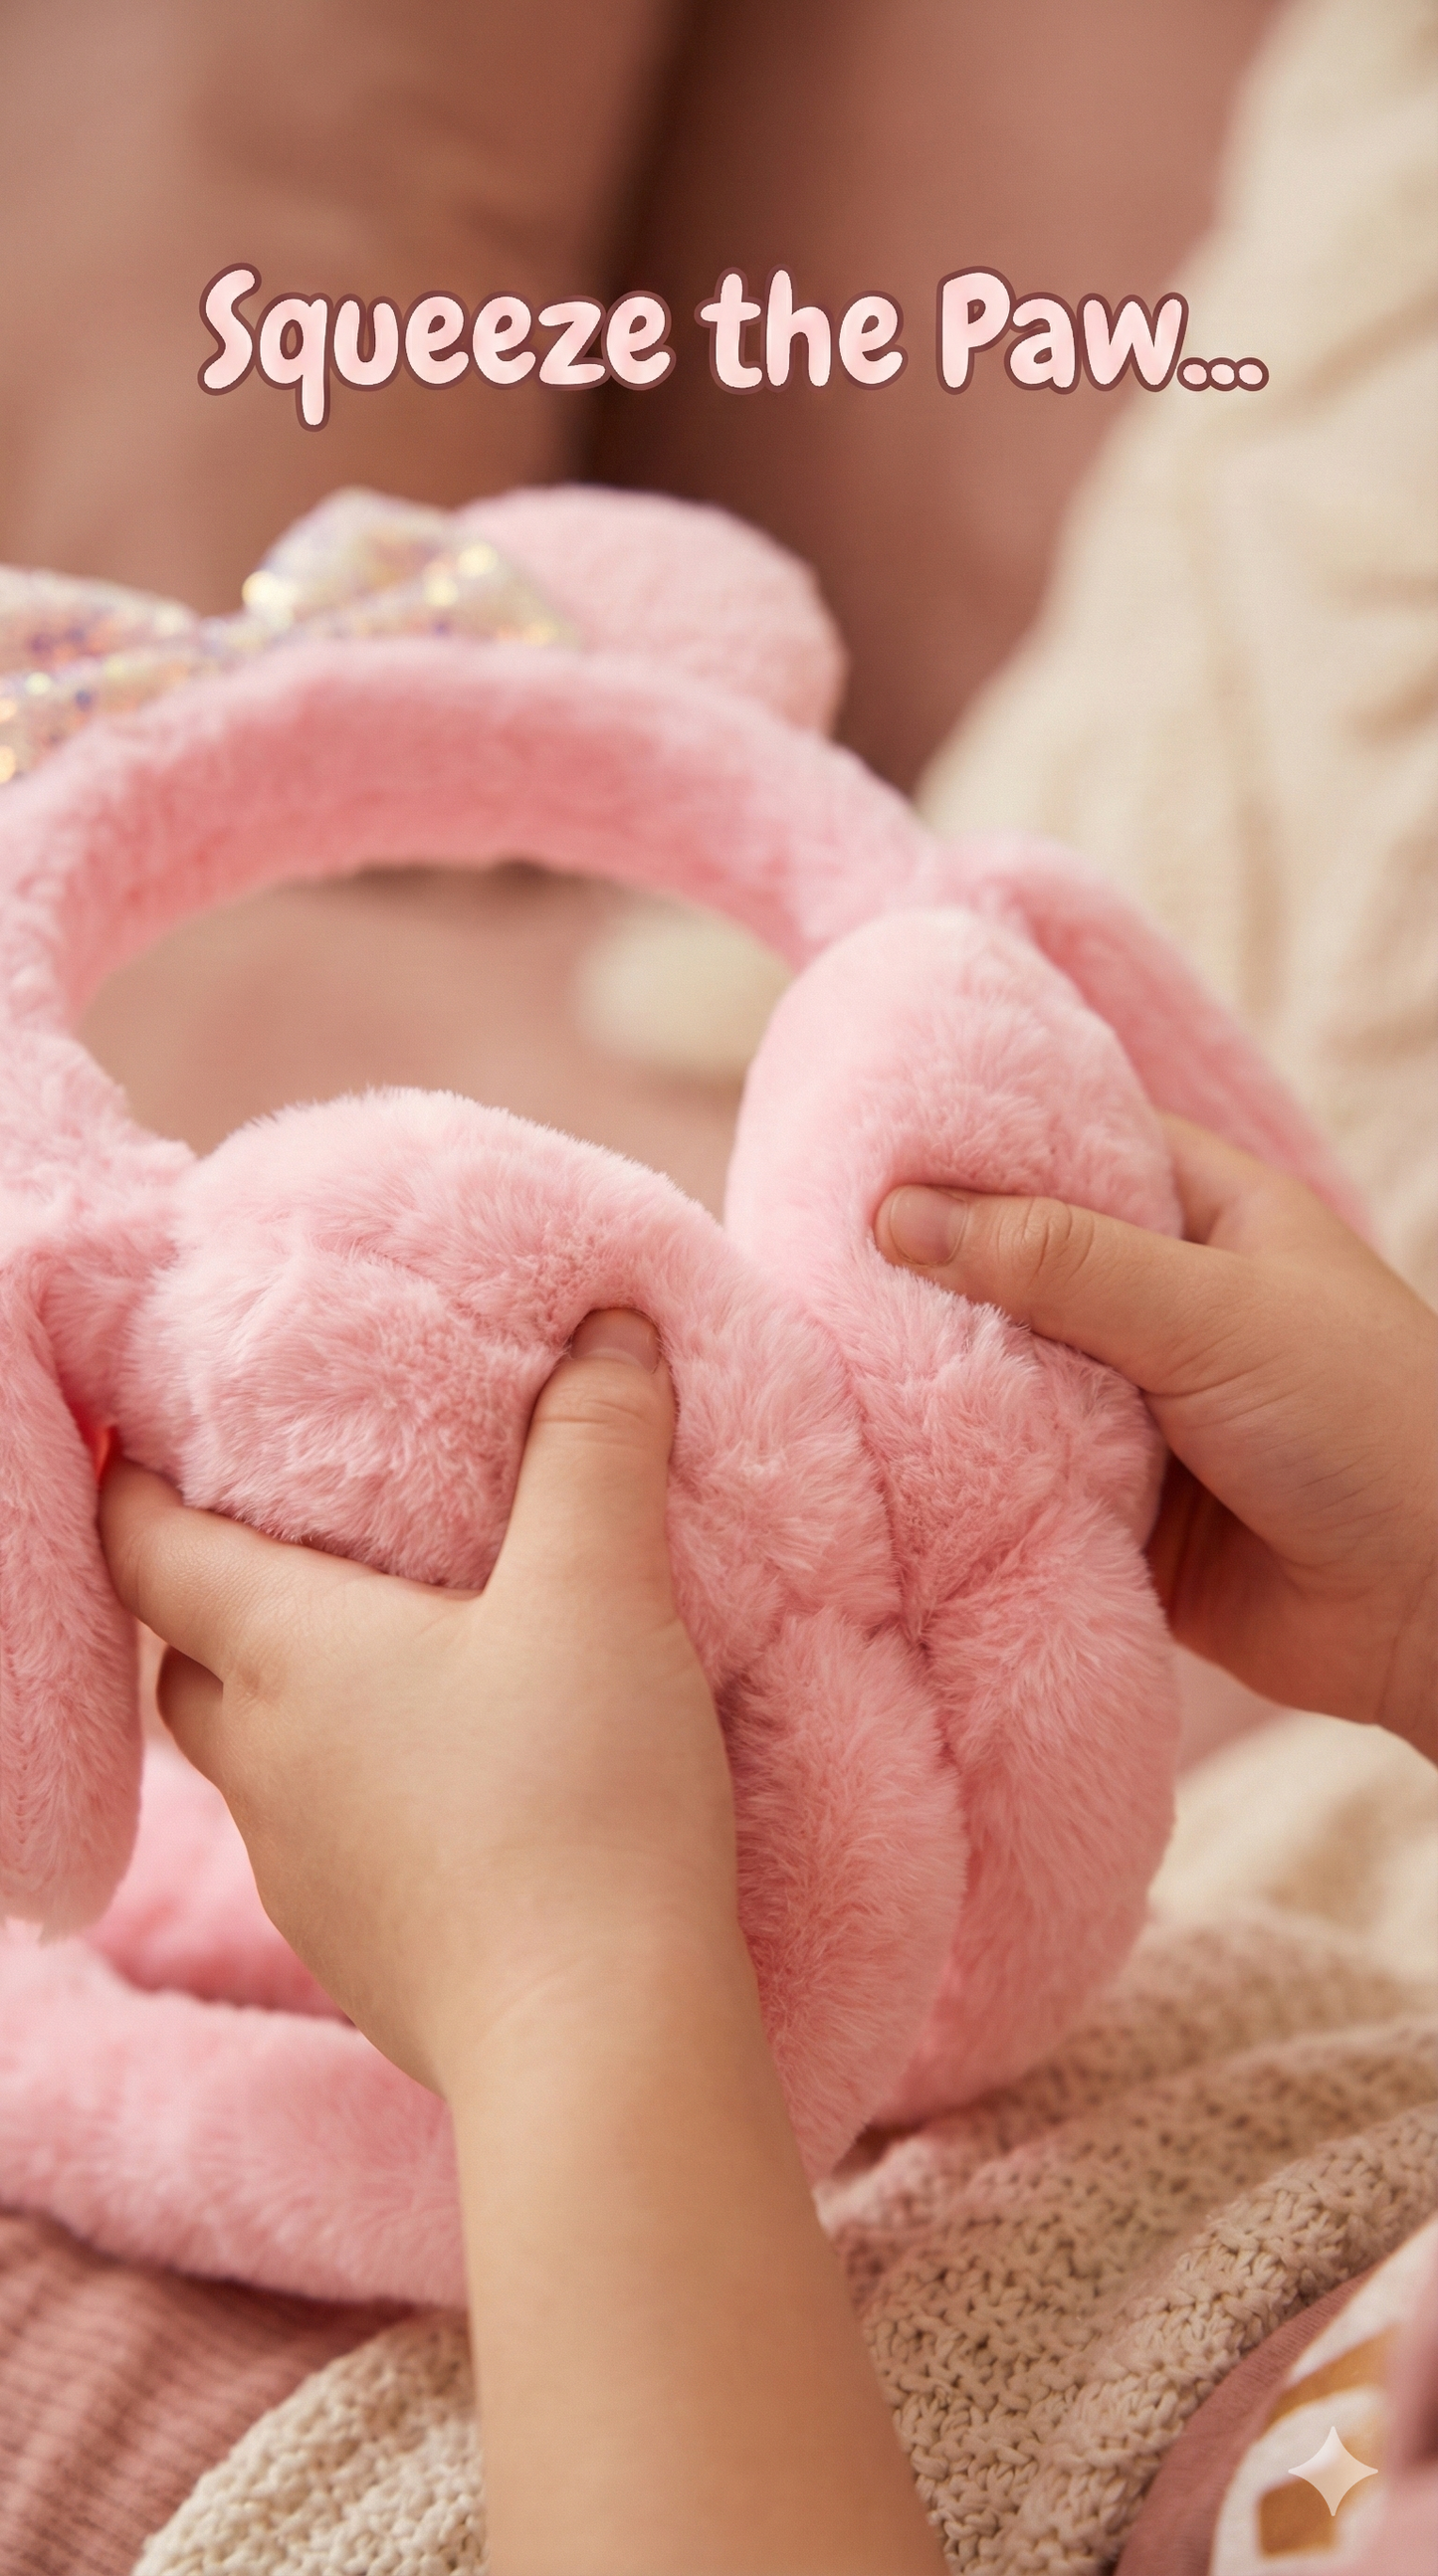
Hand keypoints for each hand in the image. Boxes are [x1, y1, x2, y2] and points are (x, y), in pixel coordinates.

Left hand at [100, 1313, 945, 2572]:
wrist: (598, 2044)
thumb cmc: (579, 1795)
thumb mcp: (604, 1587)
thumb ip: (597, 1448)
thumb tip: (607, 1328)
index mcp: (281, 1654)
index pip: (146, 1547)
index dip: (131, 1480)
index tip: (144, 1429)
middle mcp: (259, 1764)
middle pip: (190, 1656)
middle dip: (220, 1593)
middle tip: (298, 1536)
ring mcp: (302, 1873)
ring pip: (258, 1754)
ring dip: (299, 1698)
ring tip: (395, 1655)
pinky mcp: (361, 1953)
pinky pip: (330, 1839)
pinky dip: (363, 1790)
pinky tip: (460, 1789)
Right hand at [876, 1118, 1435, 1761]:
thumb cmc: (1363, 1420)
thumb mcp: (1209, 1311)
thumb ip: (1057, 1262)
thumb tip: (898, 1213)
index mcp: (1208, 1217)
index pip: (1073, 1146)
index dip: (975, 1144)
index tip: (860, 1141)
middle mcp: (1165, 1306)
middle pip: (1022, 1268)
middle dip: (933, 1268)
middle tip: (806, 1249)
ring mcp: (1140, 1412)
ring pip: (1013, 1378)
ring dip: (942, 1379)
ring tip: (819, 1346)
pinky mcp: (1120, 1514)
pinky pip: (1021, 1481)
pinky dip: (967, 1475)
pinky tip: (879, 1455)